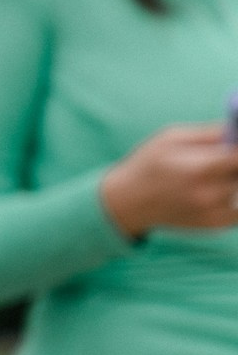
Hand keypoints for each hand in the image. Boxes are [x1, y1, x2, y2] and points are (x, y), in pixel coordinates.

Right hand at [100, 123, 237, 237]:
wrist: (129, 203)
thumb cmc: (148, 165)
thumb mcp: (171, 138)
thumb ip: (209, 133)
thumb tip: (236, 129)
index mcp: (199, 169)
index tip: (234, 145)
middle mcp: (209, 195)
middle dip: (234, 164)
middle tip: (222, 159)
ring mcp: (213, 213)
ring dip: (232, 180)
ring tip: (212, 174)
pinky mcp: (215, 226)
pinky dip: (235, 198)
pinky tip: (217, 189)